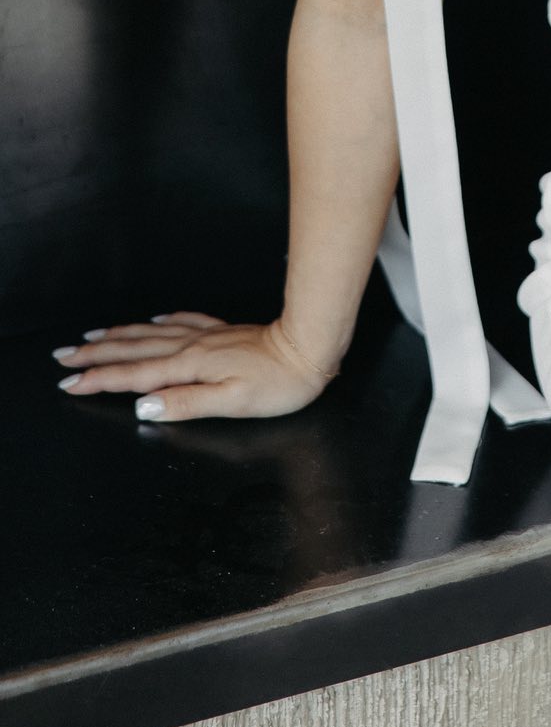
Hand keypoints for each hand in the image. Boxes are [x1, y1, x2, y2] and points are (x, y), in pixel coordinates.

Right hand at [51, 311, 338, 421]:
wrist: (310, 348)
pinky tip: (152, 320)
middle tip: (64, 356)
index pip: (134, 377)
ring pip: (151, 333)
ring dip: (118, 335)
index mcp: (190, 367)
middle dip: (95, 354)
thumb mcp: (232, 404)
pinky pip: (180, 321)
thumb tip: (143, 406)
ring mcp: (206, 335)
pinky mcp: (222, 331)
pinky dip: (158, 322)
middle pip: (133, 350)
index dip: (99, 380)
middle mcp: (192, 346)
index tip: (69, 383)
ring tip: (93, 335)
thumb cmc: (278, 383)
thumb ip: (186, 404)